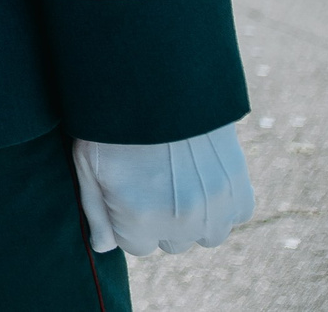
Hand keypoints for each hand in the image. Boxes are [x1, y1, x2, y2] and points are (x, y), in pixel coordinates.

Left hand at [73, 122, 254, 253]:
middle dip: (161, 220)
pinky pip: (235, 215)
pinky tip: (203, 174)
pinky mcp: (240, 190)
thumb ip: (95, 211)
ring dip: (195, 216)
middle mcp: (180, 221)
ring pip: (206, 234)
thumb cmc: (113, 122)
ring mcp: (214, 208)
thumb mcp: (88, 164)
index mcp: (139, 218)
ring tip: (179, 178)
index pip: (136, 245)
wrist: (159, 81)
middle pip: (172, 242)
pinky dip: (223, 203)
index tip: (127, 191)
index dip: (129, 219)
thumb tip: (103, 246)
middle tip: (153, 180)